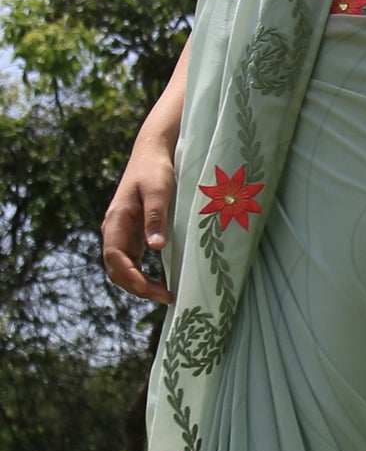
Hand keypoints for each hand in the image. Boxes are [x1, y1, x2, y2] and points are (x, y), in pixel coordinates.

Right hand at [102, 140, 176, 304]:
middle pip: (117, 268)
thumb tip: (155, 247)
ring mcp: (122, 233)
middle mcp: (114, 230)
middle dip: (137, 286)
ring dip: (140, 284)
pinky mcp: (132, 234)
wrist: (151, 153)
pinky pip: (133, 261)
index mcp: (116, 220)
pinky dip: (143, 275)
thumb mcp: (158, 191)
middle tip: (166, 297)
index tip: (150, 290)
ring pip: (123, 268)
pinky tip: (163, 282)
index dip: (130, 276)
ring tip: (166, 294)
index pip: (115, 256)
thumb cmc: (155, 170)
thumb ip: (155, 218)